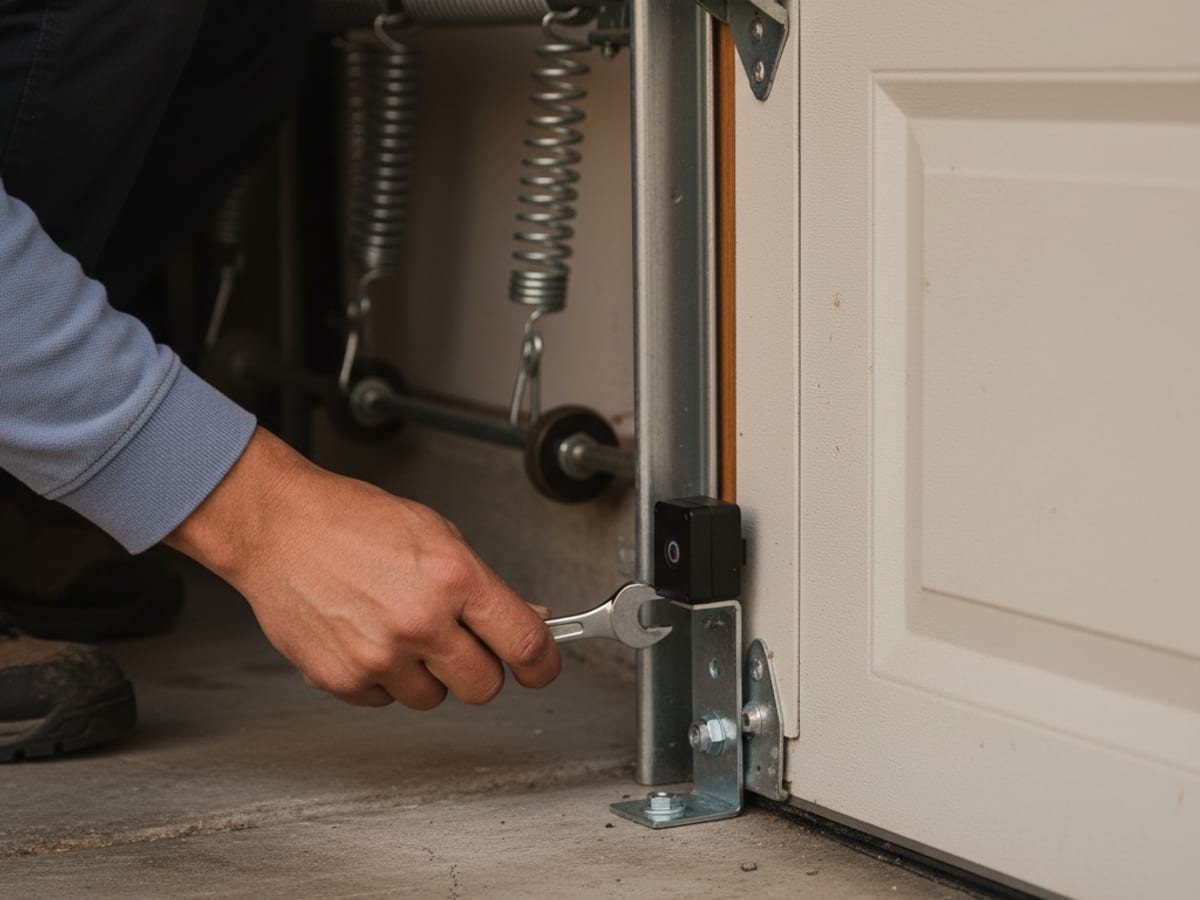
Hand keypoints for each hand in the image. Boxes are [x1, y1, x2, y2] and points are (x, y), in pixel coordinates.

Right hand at [166, 428, 560, 708]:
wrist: (277, 527)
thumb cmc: (351, 521)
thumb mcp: (436, 534)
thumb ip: (482, 586)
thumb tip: (525, 618)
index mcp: (454, 578)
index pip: (524, 643)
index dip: (543, 665)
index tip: (542, 669)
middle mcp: (420, 622)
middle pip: (485, 686)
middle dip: (479, 668)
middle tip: (459, 641)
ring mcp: (379, 656)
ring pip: (433, 699)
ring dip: (426, 674)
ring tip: (398, 628)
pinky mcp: (342, 679)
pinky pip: (385, 700)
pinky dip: (382, 678)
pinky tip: (366, 636)